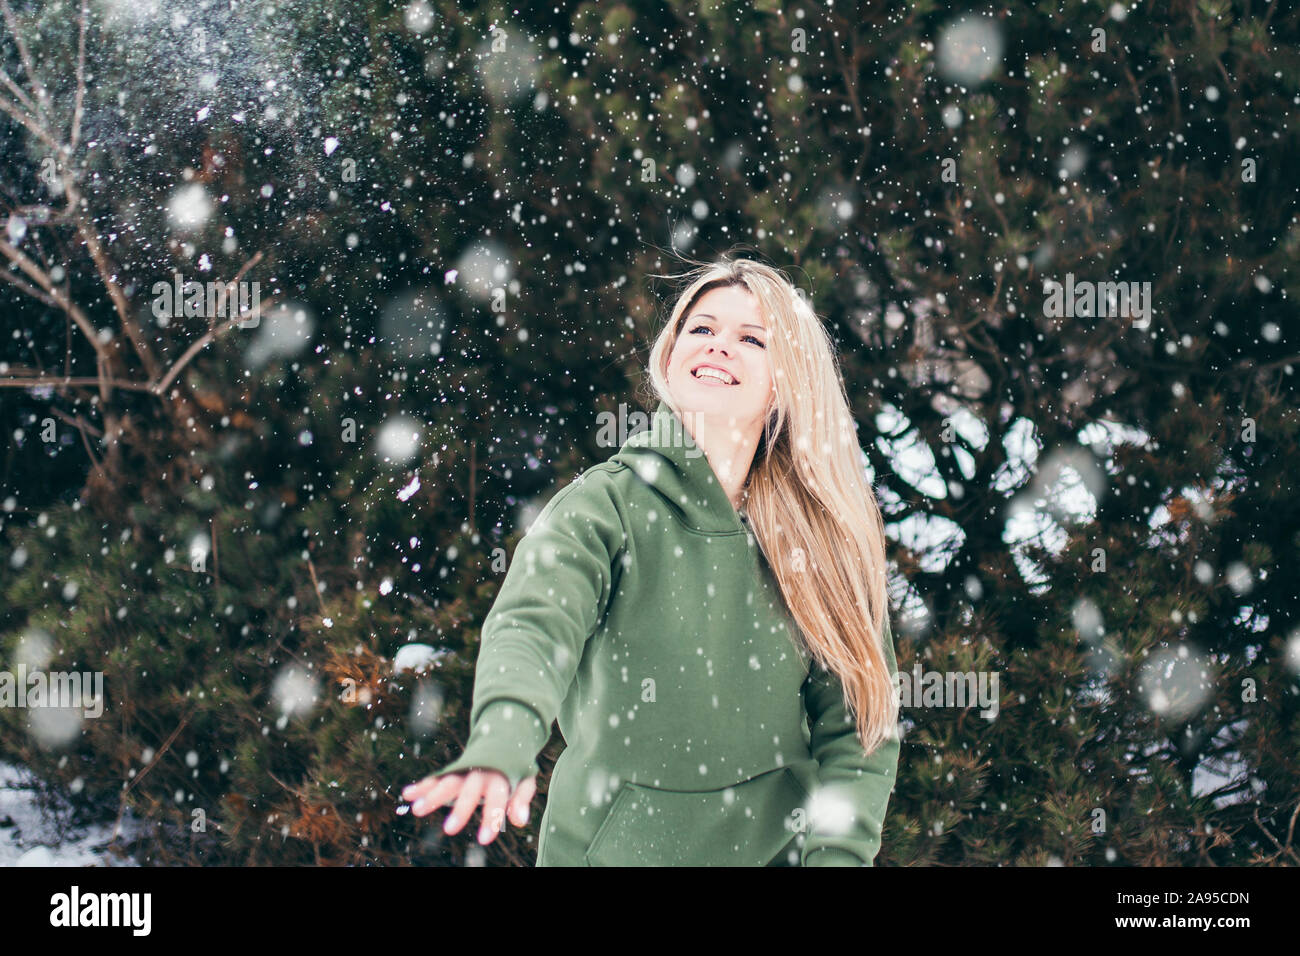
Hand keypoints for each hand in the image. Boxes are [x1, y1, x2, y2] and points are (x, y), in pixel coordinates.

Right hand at [402, 769, 536, 844]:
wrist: (502, 737)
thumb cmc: (514, 768)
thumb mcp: (525, 780)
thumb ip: (522, 799)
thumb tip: (520, 820)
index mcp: (500, 776)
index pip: (497, 798)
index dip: (492, 818)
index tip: (484, 840)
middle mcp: (480, 772)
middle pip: (469, 791)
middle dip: (460, 810)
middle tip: (449, 830)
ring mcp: (465, 770)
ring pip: (448, 782)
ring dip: (432, 795)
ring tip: (417, 809)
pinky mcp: (453, 770)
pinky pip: (437, 777)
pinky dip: (423, 785)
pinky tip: (408, 794)